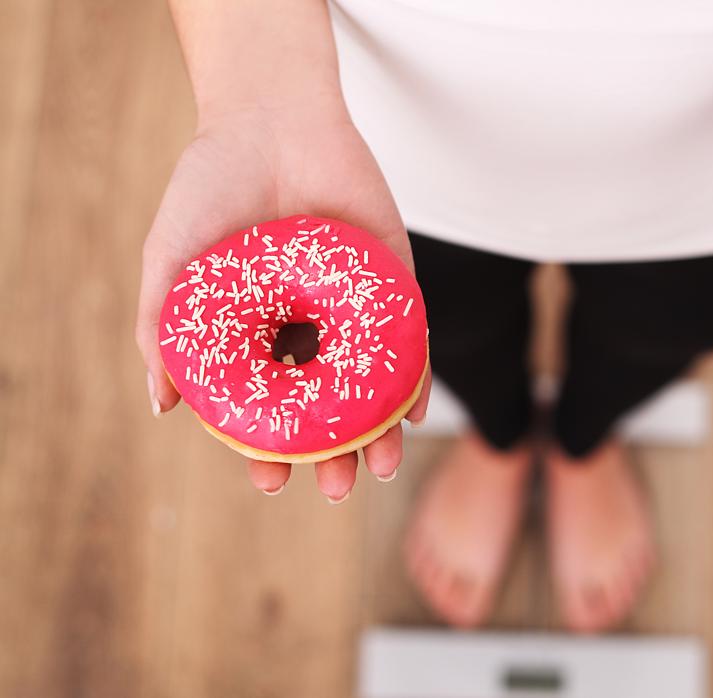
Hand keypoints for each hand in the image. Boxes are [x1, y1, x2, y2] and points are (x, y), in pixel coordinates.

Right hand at [135, 101, 430, 499]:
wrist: (270, 117)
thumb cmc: (211, 187)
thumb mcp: (172, 260)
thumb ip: (163, 329)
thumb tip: (162, 405)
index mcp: (258, 332)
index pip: (268, 406)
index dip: (268, 448)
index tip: (269, 482)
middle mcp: (308, 328)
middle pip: (326, 406)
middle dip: (332, 454)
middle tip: (336, 488)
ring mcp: (353, 308)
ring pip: (371, 385)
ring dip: (378, 432)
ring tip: (376, 468)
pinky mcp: (394, 281)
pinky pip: (410, 339)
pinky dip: (414, 378)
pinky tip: (412, 414)